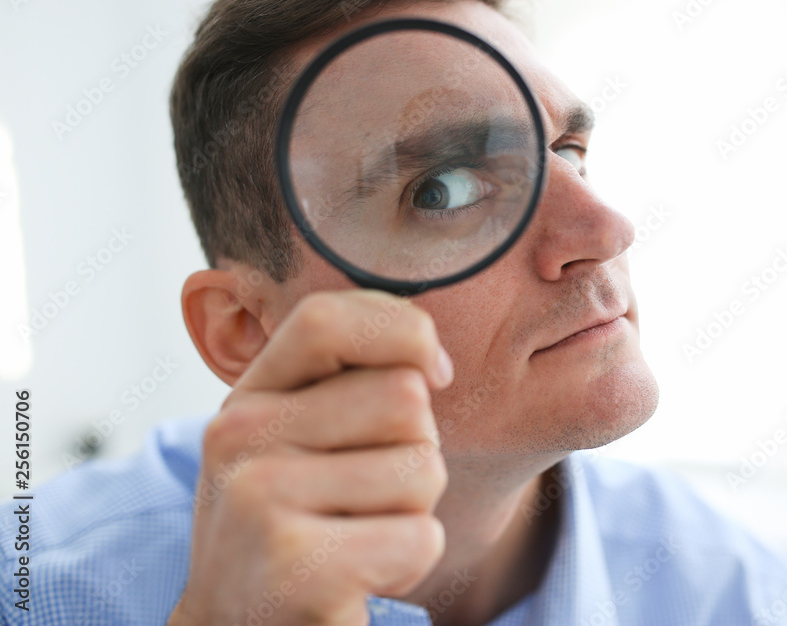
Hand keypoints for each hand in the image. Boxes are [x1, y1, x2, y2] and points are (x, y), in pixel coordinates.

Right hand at [169, 290, 452, 624]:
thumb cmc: (295, 527)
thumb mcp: (302, 443)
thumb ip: (350, 386)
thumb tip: (431, 363)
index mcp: (249, 397)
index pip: (329, 319)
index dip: (405, 331)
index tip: (435, 372)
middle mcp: (241, 436)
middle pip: (405, 398)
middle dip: (415, 451)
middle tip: (366, 498)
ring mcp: (260, 499)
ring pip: (423, 468)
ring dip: (414, 512)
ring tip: (357, 538)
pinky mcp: (297, 566)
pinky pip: (420, 537)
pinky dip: (411, 563)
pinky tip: (359, 577)